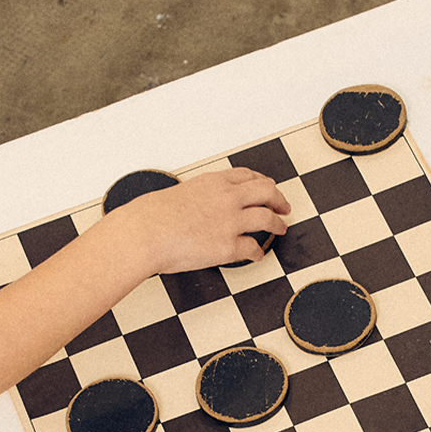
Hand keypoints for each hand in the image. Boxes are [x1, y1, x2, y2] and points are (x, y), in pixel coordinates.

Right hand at [96, 167, 289, 273]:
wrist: (145, 233)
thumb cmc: (152, 216)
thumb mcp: (181, 193)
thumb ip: (199, 196)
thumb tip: (202, 208)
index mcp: (214, 182)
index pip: (247, 176)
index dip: (262, 182)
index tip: (267, 187)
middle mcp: (228, 198)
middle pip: (267, 192)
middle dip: (279, 199)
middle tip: (284, 207)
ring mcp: (231, 222)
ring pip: (267, 218)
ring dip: (277, 224)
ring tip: (280, 228)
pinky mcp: (228, 247)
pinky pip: (253, 248)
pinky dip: (258, 252)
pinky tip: (258, 255)